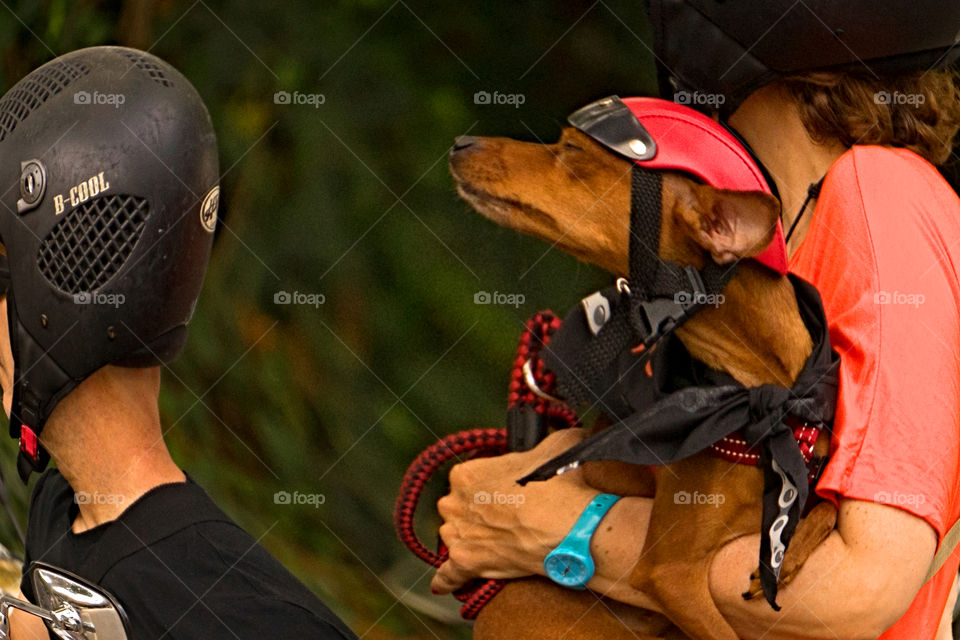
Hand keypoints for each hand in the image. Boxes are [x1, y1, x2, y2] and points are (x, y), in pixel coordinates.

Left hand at [431, 428, 596, 593]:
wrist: (568, 526)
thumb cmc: (559, 485)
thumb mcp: (556, 446)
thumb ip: (548, 441)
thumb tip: (566, 437)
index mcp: (467, 472)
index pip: (468, 480)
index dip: (488, 488)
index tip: (507, 494)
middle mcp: (454, 501)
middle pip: (458, 508)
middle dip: (476, 513)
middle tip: (506, 519)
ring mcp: (457, 534)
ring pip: (454, 537)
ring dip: (468, 541)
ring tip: (498, 545)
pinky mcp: (466, 563)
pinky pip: (449, 574)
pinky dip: (447, 580)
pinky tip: (443, 584)